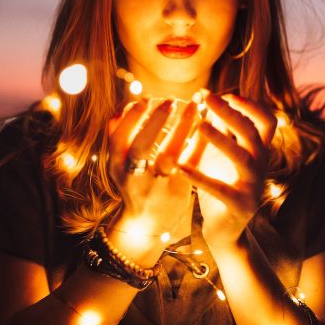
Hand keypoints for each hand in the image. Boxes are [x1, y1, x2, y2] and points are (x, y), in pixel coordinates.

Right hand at [107, 98, 196, 258]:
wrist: (145, 225)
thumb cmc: (134, 184)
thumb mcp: (119, 164)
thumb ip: (119, 138)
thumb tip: (123, 108)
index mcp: (117, 167)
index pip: (118, 138)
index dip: (131, 118)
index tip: (146, 99)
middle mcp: (133, 178)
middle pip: (140, 148)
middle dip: (154, 122)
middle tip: (170, 100)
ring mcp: (156, 187)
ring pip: (168, 155)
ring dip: (182, 128)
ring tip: (194, 106)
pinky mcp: (178, 192)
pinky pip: (191, 163)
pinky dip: (199, 142)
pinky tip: (207, 124)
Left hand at [177, 93, 275, 248]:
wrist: (225, 229)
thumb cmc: (222, 182)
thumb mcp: (221, 153)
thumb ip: (220, 128)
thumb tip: (208, 96)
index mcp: (258, 151)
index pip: (267, 121)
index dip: (251, 105)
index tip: (228, 94)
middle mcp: (261, 165)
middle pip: (252, 133)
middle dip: (231, 113)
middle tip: (208, 98)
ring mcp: (253, 186)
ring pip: (242, 157)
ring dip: (221, 139)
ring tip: (199, 125)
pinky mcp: (240, 206)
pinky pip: (220, 189)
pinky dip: (200, 177)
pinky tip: (181, 167)